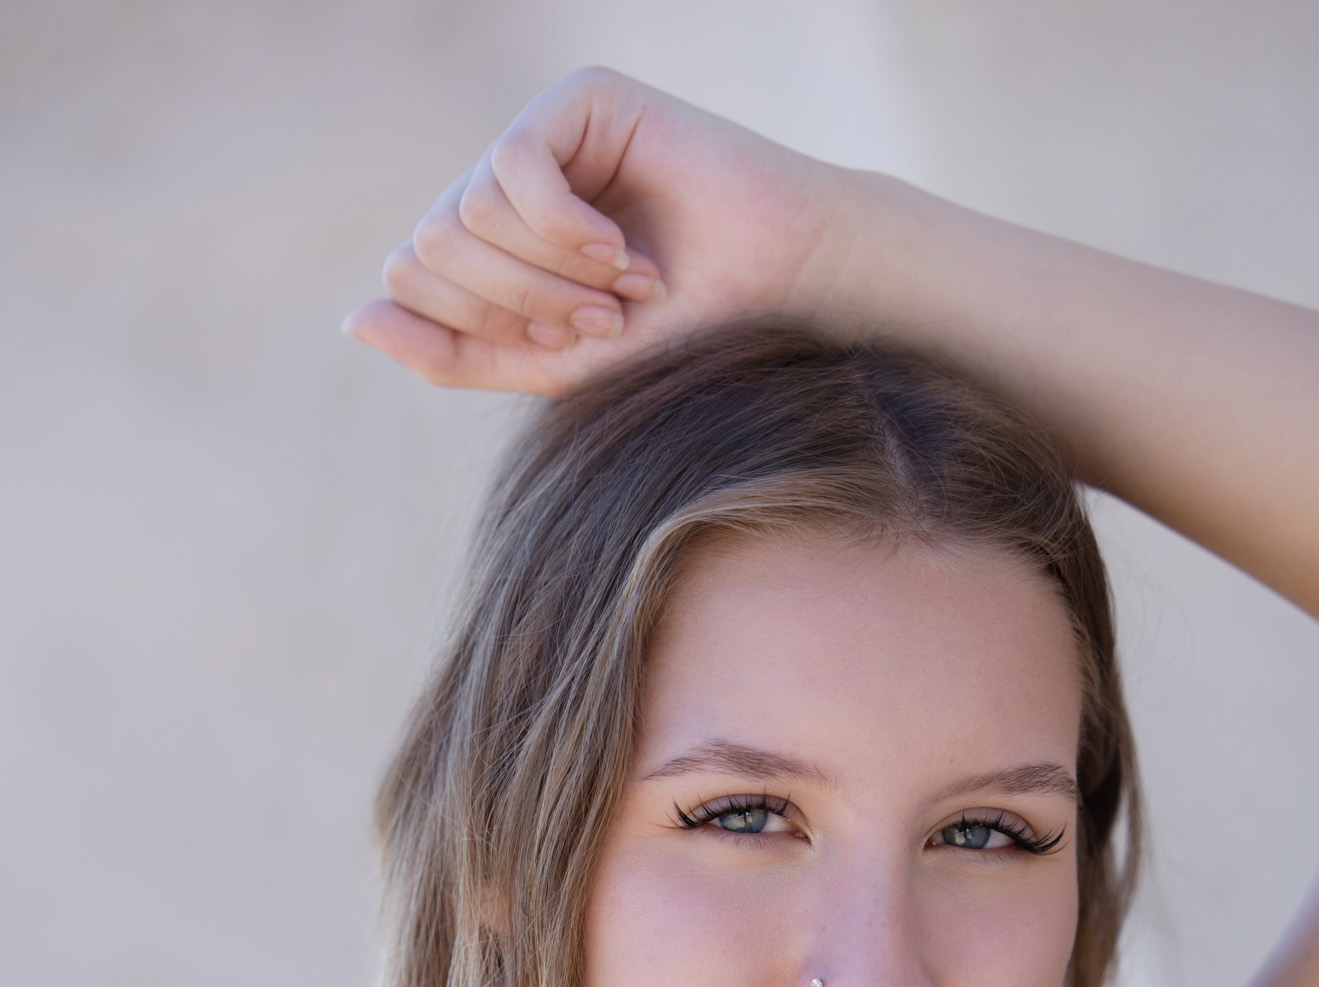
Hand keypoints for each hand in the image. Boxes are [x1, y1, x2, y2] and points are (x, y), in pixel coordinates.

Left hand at [347, 68, 850, 394]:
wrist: (777, 291)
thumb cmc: (679, 332)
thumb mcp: (553, 366)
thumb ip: (453, 353)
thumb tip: (353, 320)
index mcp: (488, 243)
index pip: (413, 279)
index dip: (485, 328)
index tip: (576, 345)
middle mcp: (502, 182)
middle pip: (428, 247)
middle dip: (515, 304)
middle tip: (601, 319)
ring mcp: (538, 135)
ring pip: (466, 213)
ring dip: (549, 276)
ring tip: (622, 285)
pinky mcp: (577, 101)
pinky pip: (513, 169)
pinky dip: (565, 230)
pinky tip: (620, 247)